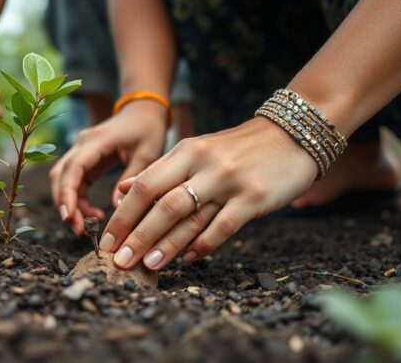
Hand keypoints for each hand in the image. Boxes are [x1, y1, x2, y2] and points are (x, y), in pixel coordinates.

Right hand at [49, 101, 168, 234]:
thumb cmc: (148, 130)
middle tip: (78, 229)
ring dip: (69, 204)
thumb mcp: (148, 154)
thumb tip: (118, 208)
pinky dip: (78, 200)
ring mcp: (81, 150)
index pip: (74, 167)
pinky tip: (93, 214)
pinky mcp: (84, 159)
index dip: (68, 193)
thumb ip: (133, 179)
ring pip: (63, 179)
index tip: (70, 216)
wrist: (144, 111)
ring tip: (84, 227)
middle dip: (64, 204)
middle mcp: (83, 143)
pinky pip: (73, 181)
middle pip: (61, 175)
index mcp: (99, 140)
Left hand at [101, 116, 317, 269]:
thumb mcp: (198, 150)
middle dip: (135, 234)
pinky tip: (189, 259)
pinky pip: (223, 226)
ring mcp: (229, 181)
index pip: (144, 185)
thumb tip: (122, 192)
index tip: (107, 240)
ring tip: (145, 265)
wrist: (293, 135)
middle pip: (160, 202)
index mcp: (186, 151)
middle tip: (118, 260)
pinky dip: (203, 245)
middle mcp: (204, 164)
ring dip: (164, 244)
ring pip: (188, 217)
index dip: (123, 215)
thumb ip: (162, 171)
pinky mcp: (254, 197)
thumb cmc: (239, 149)